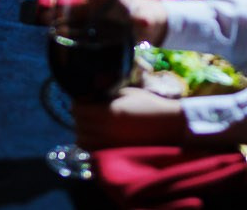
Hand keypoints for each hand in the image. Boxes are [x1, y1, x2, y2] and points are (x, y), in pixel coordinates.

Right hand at [44, 0, 169, 44]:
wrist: (153, 25)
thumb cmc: (150, 16)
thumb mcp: (148, 18)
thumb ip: (144, 20)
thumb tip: (143, 22)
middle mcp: (101, 5)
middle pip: (79, 5)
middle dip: (62, 9)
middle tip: (47, 14)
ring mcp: (98, 17)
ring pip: (77, 18)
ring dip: (63, 22)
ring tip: (49, 28)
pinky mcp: (97, 29)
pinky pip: (81, 30)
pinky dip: (71, 33)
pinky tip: (60, 37)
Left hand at [71, 90, 186, 148]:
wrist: (168, 124)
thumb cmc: (148, 104)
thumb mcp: (125, 92)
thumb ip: (104, 94)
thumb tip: (88, 95)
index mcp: (108, 112)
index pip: (78, 109)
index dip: (78, 102)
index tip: (85, 99)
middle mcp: (106, 131)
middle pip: (78, 126)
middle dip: (79, 117)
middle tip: (87, 110)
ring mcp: (110, 144)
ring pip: (82, 142)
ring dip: (82, 132)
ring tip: (91, 124)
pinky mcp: (116, 153)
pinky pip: (93, 151)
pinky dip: (90, 144)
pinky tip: (97, 136)